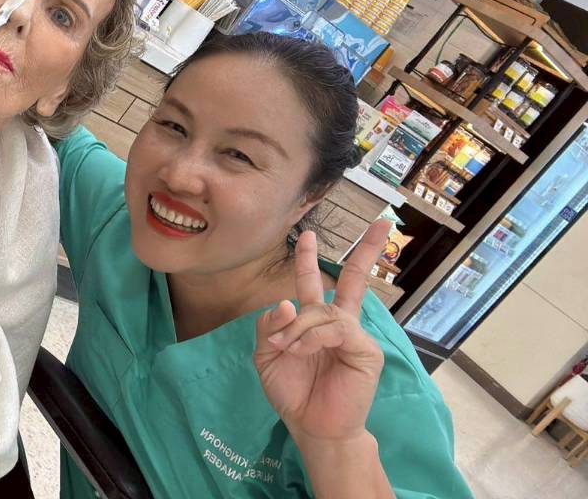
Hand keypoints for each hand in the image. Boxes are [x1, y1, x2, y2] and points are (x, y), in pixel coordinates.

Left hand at [253, 220, 390, 445]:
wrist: (311, 424)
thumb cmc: (292, 391)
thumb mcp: (266, 355)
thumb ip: (270, 326)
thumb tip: (286, 302)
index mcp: (314, 320)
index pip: (314, 283)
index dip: (309, 259)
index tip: (307, 234)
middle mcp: (338, 322)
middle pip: (354, 279)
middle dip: (365, 250)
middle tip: (381, 223)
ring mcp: (354, 334)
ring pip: (323, 311)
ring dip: (298, 328)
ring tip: (286, 349)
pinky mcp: (364, 350)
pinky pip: (335, 330)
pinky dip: (312, 338)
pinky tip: (300, 351)